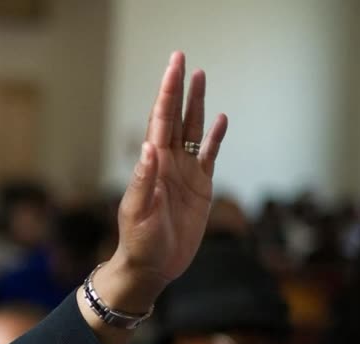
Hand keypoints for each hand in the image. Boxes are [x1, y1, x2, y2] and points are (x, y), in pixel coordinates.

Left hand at [109, 51, 228, 307]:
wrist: (152, 267)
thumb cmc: (139, 243)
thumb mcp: (138, 213)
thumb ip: (144, 181)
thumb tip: (148, 148)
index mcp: (151, 165)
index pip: (160, 120)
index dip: (167, 93)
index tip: (174, 67)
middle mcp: (167, 163)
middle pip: (175, 117)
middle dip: (179, 89)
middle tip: (183, 59)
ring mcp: (184, 173)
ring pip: (192, 131)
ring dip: (196, 105)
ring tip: (201, 77)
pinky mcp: (200, 188)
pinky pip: (209, 156)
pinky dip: (215, 137)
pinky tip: (220, 119)